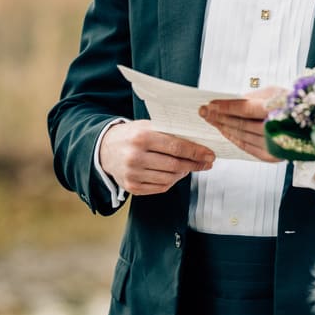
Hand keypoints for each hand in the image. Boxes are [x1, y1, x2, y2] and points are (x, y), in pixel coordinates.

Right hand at [99, 120, 214, 195]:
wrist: (104, 149)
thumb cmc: (132, 135)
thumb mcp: (147, 126)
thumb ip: (169, 133)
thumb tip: (198, 140)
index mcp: (142, 137)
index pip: (176, 146)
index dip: (196, 152)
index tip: (210, 154)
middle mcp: (135, 156)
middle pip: (174, 165)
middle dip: (195, 164)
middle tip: (207, 163)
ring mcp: (132, 174)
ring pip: (169, 178)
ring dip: (184, 173)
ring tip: (190, 166)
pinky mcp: (131, 187)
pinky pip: (160, 187)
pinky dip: (172, 181)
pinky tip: (176, 174)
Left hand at [199, 86, 282, 161]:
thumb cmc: (294, 103)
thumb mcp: (275, 92)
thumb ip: (253, 97)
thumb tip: (231, 101)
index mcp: (277, 109)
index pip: (245, 109)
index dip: (225, 107)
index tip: (209, 104)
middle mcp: (275, 129)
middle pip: (240, 124)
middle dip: (219, 118)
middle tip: (203, 113)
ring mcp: (274, 146)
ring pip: (242, 137)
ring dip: (224, 129)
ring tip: (211, 122)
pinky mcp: (273, 157)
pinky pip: (248, 149)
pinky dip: (235, 141)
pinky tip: (225, 134)